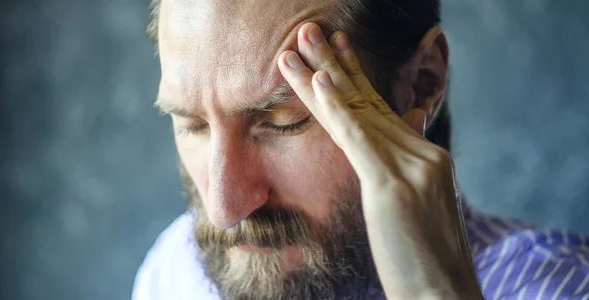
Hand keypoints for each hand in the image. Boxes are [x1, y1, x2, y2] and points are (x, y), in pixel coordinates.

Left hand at [278, 23, 482, 298]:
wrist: (445, 296)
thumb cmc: (424, 260)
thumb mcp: (418, 206)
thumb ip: (406, 166)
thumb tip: (397, 136)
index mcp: (428, 158)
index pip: (383, 110)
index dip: (356, 79)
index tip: (337, 52)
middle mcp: (424, 154)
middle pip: (369, 102)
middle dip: (335, 64)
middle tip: (310, 31)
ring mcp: (413, 167)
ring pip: (358, 112)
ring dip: (323, 75)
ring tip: (297, 44)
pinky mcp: (394, 185)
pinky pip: (359, 137)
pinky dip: (336, 107)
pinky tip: (319, 81)